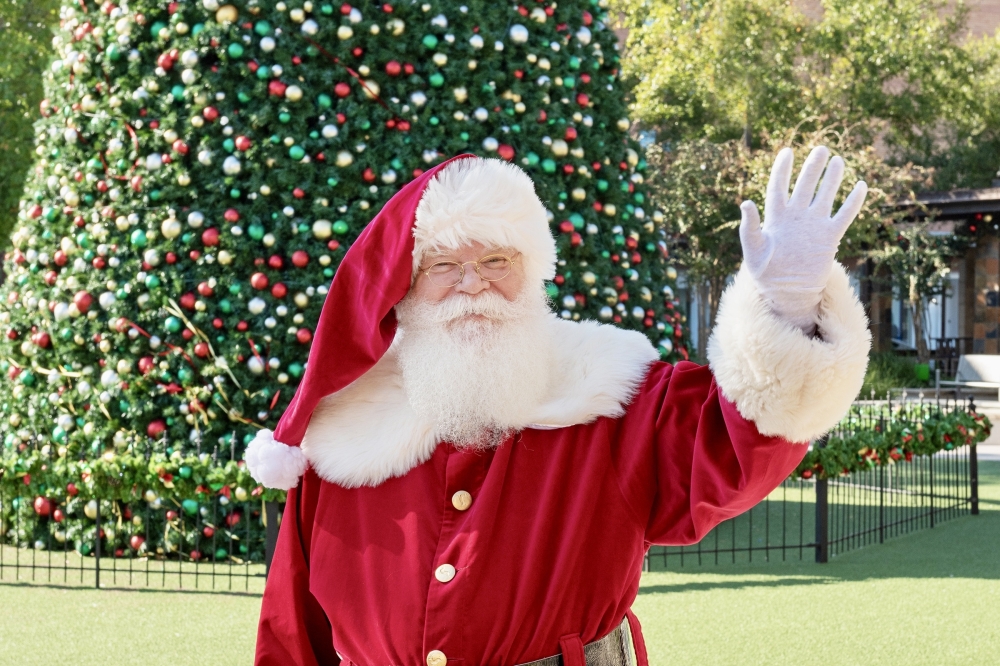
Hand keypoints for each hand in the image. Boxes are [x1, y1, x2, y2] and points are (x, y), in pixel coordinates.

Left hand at [739, 146, 867, 332]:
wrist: (787, 292)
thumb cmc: (765, 273)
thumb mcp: (753, 250)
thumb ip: (749, 227)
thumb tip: (745, 202)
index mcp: (776, 217)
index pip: (779, 187)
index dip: (782, 169)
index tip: (787, 151)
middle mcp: (796, 217)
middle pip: (805, 186)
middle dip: (813, 168)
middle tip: (821, 148)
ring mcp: (814, 225)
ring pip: (825, 196)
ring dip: (832, 179)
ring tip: (838, 160)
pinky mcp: (829, 237)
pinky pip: (844, 216)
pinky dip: (853, 202)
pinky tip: (860, 186)